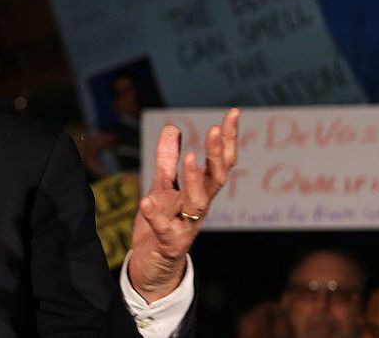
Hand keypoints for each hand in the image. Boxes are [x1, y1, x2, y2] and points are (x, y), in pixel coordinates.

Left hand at [127, 108, 239, 302]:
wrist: (153, 266)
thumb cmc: (164, 223)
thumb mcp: (163, 186)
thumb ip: (168, 160)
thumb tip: (173, 127)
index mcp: (200, 192)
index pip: (220, 163)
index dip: (228, 139)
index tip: (232, 113)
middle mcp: (199, 208)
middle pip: (216, 179)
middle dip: (218, 155)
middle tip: (216, 129)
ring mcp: (187, 226)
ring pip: (198, 203)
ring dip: (195, 180)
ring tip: (190, 158)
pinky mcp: (170, 244)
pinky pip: (166, 229)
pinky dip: (157, 215)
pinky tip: (146, 200)